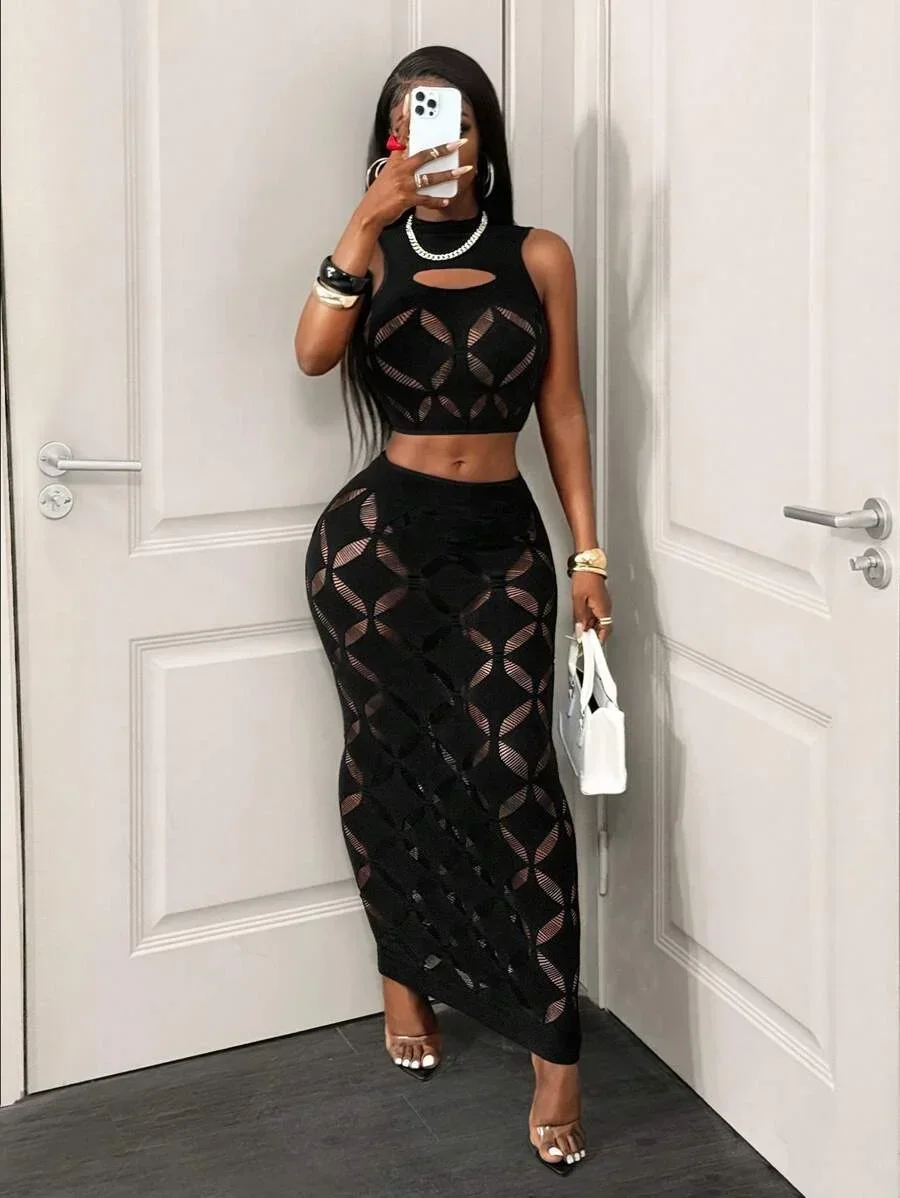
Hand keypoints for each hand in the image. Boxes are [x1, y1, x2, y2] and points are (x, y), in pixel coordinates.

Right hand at [357, 93, 470, 230]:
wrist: (370, 213)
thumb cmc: (380, 194)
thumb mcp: (388, 172)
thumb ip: (401, 161)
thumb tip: (416, 155)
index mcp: (395, 160)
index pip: (402, 134)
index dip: (407, 117)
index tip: (411, 100)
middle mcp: (400, 169)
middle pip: (424, 154)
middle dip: (443, 148)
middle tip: (458, 143)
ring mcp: (403, 184)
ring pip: (430, 177)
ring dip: (449, 175)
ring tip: (462, 171)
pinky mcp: (406, 199)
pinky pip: (427, 199)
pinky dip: (437, 200)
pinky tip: (446, 200)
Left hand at [571, 571, 611, 642]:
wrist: (588, 563)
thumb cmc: (585, 577)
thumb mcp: (578, 599)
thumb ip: (579, 617)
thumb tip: (580, 630)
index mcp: (603, 609)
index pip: (605, 630)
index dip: (598, 640)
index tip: (590, 646)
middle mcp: (606, 607)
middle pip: (601, 627)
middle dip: (592, 634)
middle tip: (582, 638)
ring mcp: (603, 603)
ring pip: (598, 620)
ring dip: (589, 626)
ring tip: (579, 629)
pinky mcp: (599, 599)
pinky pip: (596, 612)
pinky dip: (589, 618)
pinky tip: (580, 618)